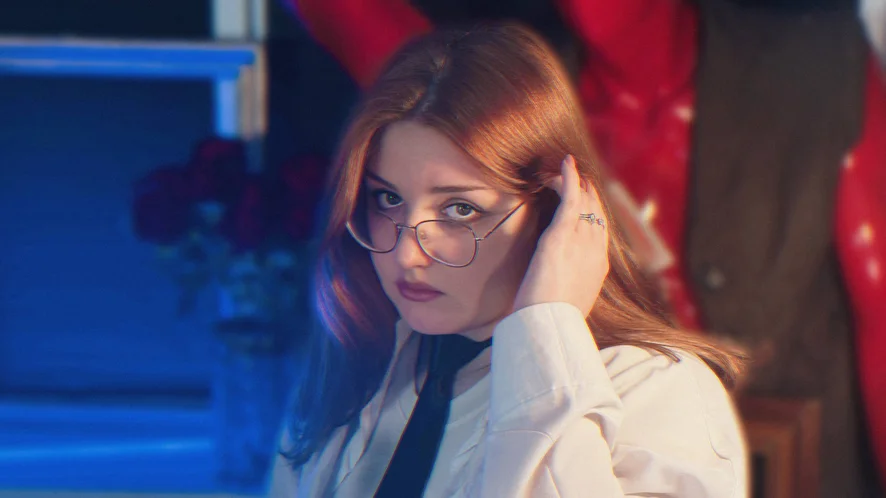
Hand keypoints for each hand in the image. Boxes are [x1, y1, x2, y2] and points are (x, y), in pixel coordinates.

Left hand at [512, 155, 609, 316]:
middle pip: (596, 211)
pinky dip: (569, 179)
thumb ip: (569, 287)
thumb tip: (559, 288)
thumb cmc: (552, 321)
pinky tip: (565, 164)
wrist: (548, 326)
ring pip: (584, 202)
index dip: (593, 212)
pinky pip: (570, 199)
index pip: (600, 230)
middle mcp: (596, 251)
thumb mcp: (568, 303)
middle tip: (574, 178)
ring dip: (574, 183)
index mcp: (599, 267)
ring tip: (564, 170)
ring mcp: (581, 242)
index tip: (584, 200)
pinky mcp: (561, 236)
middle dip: (585, 192)